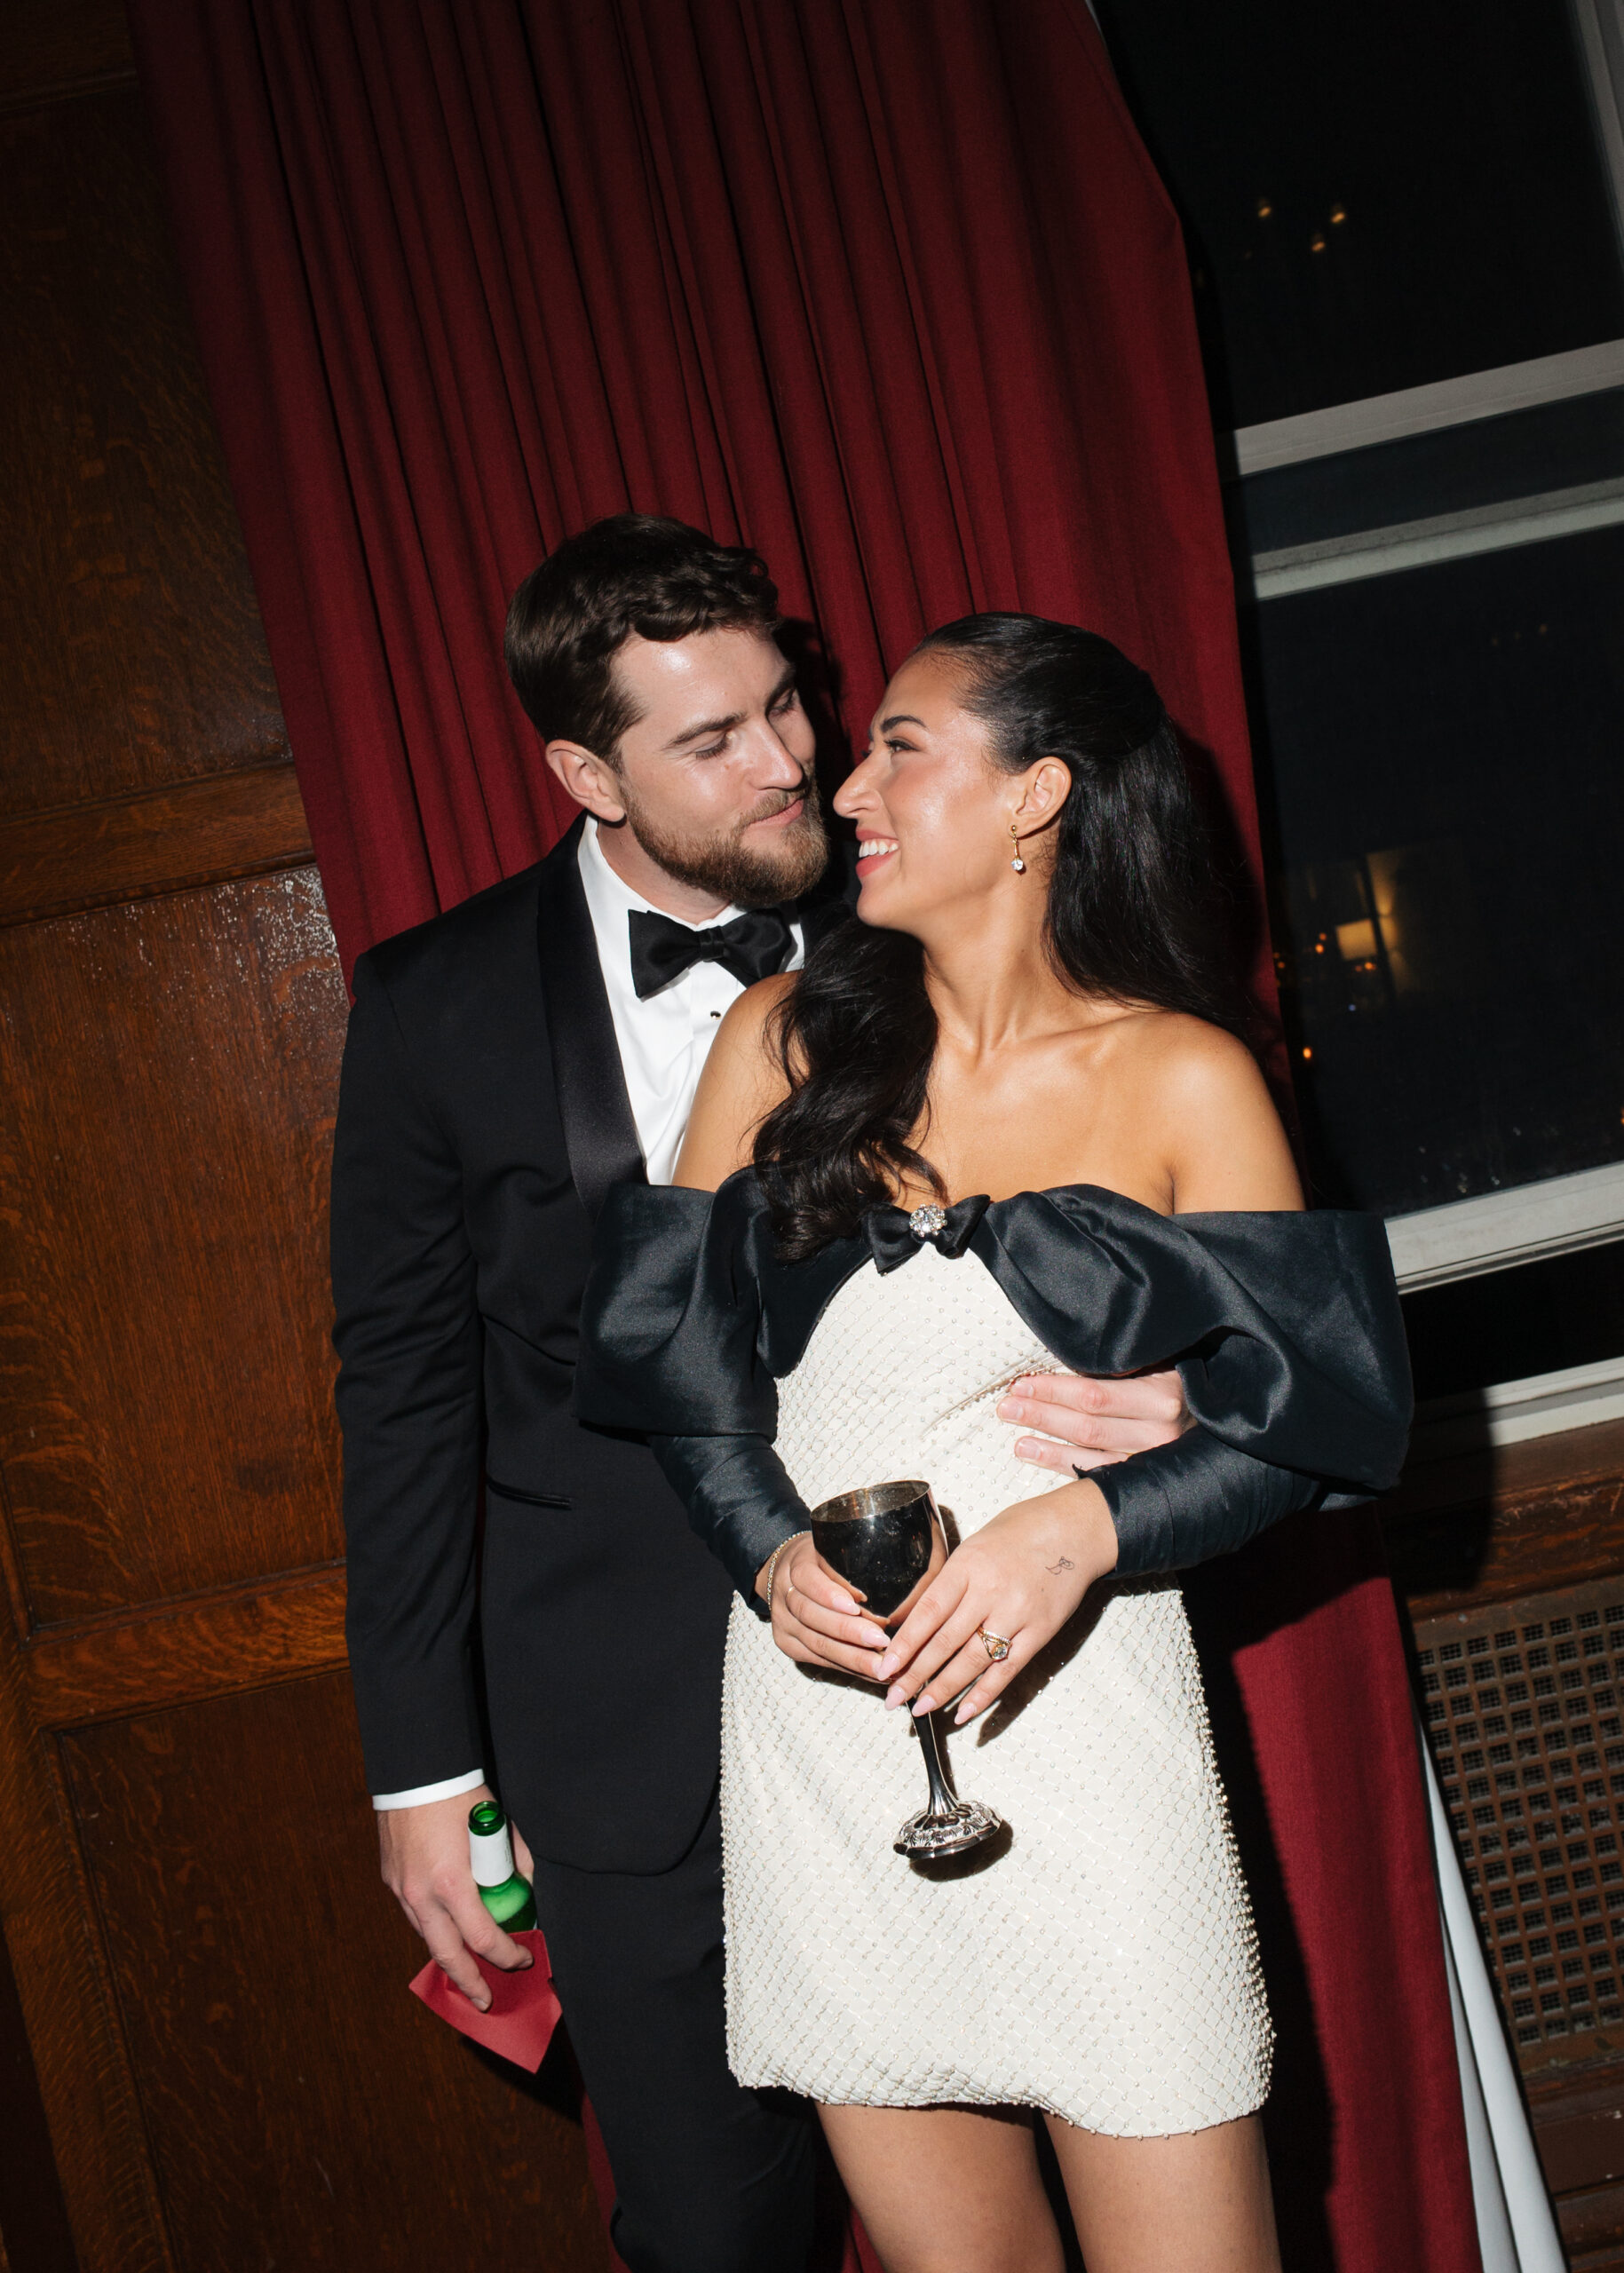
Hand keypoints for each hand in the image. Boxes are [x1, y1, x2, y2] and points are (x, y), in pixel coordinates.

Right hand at [377, 1784, 534, 2010]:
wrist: (415, 1772)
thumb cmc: (460, 1796)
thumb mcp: (499, 1827)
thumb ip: (517, 1861)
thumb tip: (528, 1888)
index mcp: (452, 1884)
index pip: (483, 1939)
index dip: (507, 1954)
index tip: (524, 1957)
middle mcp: (421, 1895)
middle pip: (448, 1956)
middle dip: (470, 1983)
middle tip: (486, 2001)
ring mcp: (401, 1891)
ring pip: (427, 1938)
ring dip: (449, 1957)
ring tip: (468, 1972)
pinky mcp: (391, 1880)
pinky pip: (414, 1917)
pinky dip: (433, 1930)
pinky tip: (447, 1932)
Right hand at [754, 1532, 890, 1679]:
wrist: (784, 1574)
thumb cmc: (821, 1561)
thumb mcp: (831, 1551)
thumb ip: (850, 1564)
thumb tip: (891, 1584)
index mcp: (795, 1567)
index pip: (808, 1579)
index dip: (829, 1594)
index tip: (856, 1606)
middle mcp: (784, 1596)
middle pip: (812, 1616)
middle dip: (848, 1631)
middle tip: (881, 1640)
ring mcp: (783, 1623)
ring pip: (816, 1643)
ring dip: (852, 1657)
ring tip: (881, 1666)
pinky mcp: (788, 1644)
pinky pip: (818, 1659)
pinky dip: (847, 1667)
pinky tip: (870, 1672)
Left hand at [874, 1481, 1117, 1725]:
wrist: (1073, 1529)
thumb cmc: (1020, 1532)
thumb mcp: (975, 1545)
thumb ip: (950, 1580)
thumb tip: (918, 1619)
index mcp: (968, 1565)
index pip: (928, 1612)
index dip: (904, 1644)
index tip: (884, 1666)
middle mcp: (990, 1591)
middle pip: (945, 1641)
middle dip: (914, 1674)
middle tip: (892, 1697)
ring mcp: (1017, 1613)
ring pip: (972, 1660)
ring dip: (943, 1689)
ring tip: (920, 1709)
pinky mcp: (1039, 1632)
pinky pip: (1007, 1670)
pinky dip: (983, 1694)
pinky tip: (962, 1712)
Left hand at [997, 1367, 1187, 1478]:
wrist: (1221, 1419)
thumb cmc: (1184, 1380)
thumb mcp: (1163, 1361)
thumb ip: (1127, 1361)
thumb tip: (1071, 1350)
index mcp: (1162, 1399)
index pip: (1095, 1395)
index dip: (1054, 1391)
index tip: (1022, 1384)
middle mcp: (1158, 1434)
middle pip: (1086, 1425)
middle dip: (1041, 1414)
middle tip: (1006, 1406)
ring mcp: (1151, 1461)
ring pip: (1087, 1451)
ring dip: (1045, 1441)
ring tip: (1013, 1432)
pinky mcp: (1143, 1479)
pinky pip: (1095, 1472)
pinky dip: (1059, 1463)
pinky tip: (1032, 1452)